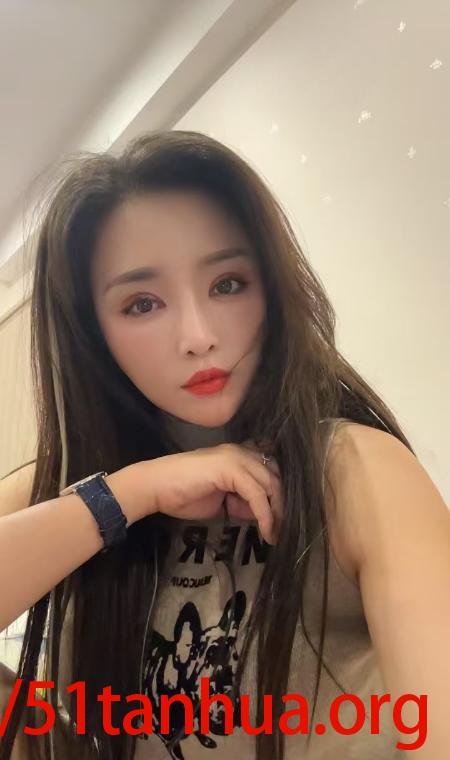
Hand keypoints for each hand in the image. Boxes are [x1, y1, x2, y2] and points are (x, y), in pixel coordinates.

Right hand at [115, 441, 282, 543]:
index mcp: (238, 455)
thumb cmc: (182, 494)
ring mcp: (236, 457)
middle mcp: (241, 452)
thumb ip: (243, 502)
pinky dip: (265, 514)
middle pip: (275, 477)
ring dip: (277, 512)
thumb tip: (263, 514)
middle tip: (283, 531)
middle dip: (282, 505)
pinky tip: (266, 531)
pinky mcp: (231, 468)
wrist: (156, 487)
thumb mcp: (223, 501)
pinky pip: (257, 494)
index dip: (279, 497)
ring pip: (270, 484)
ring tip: (276, 534)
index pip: (270, 472)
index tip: (281, 522)